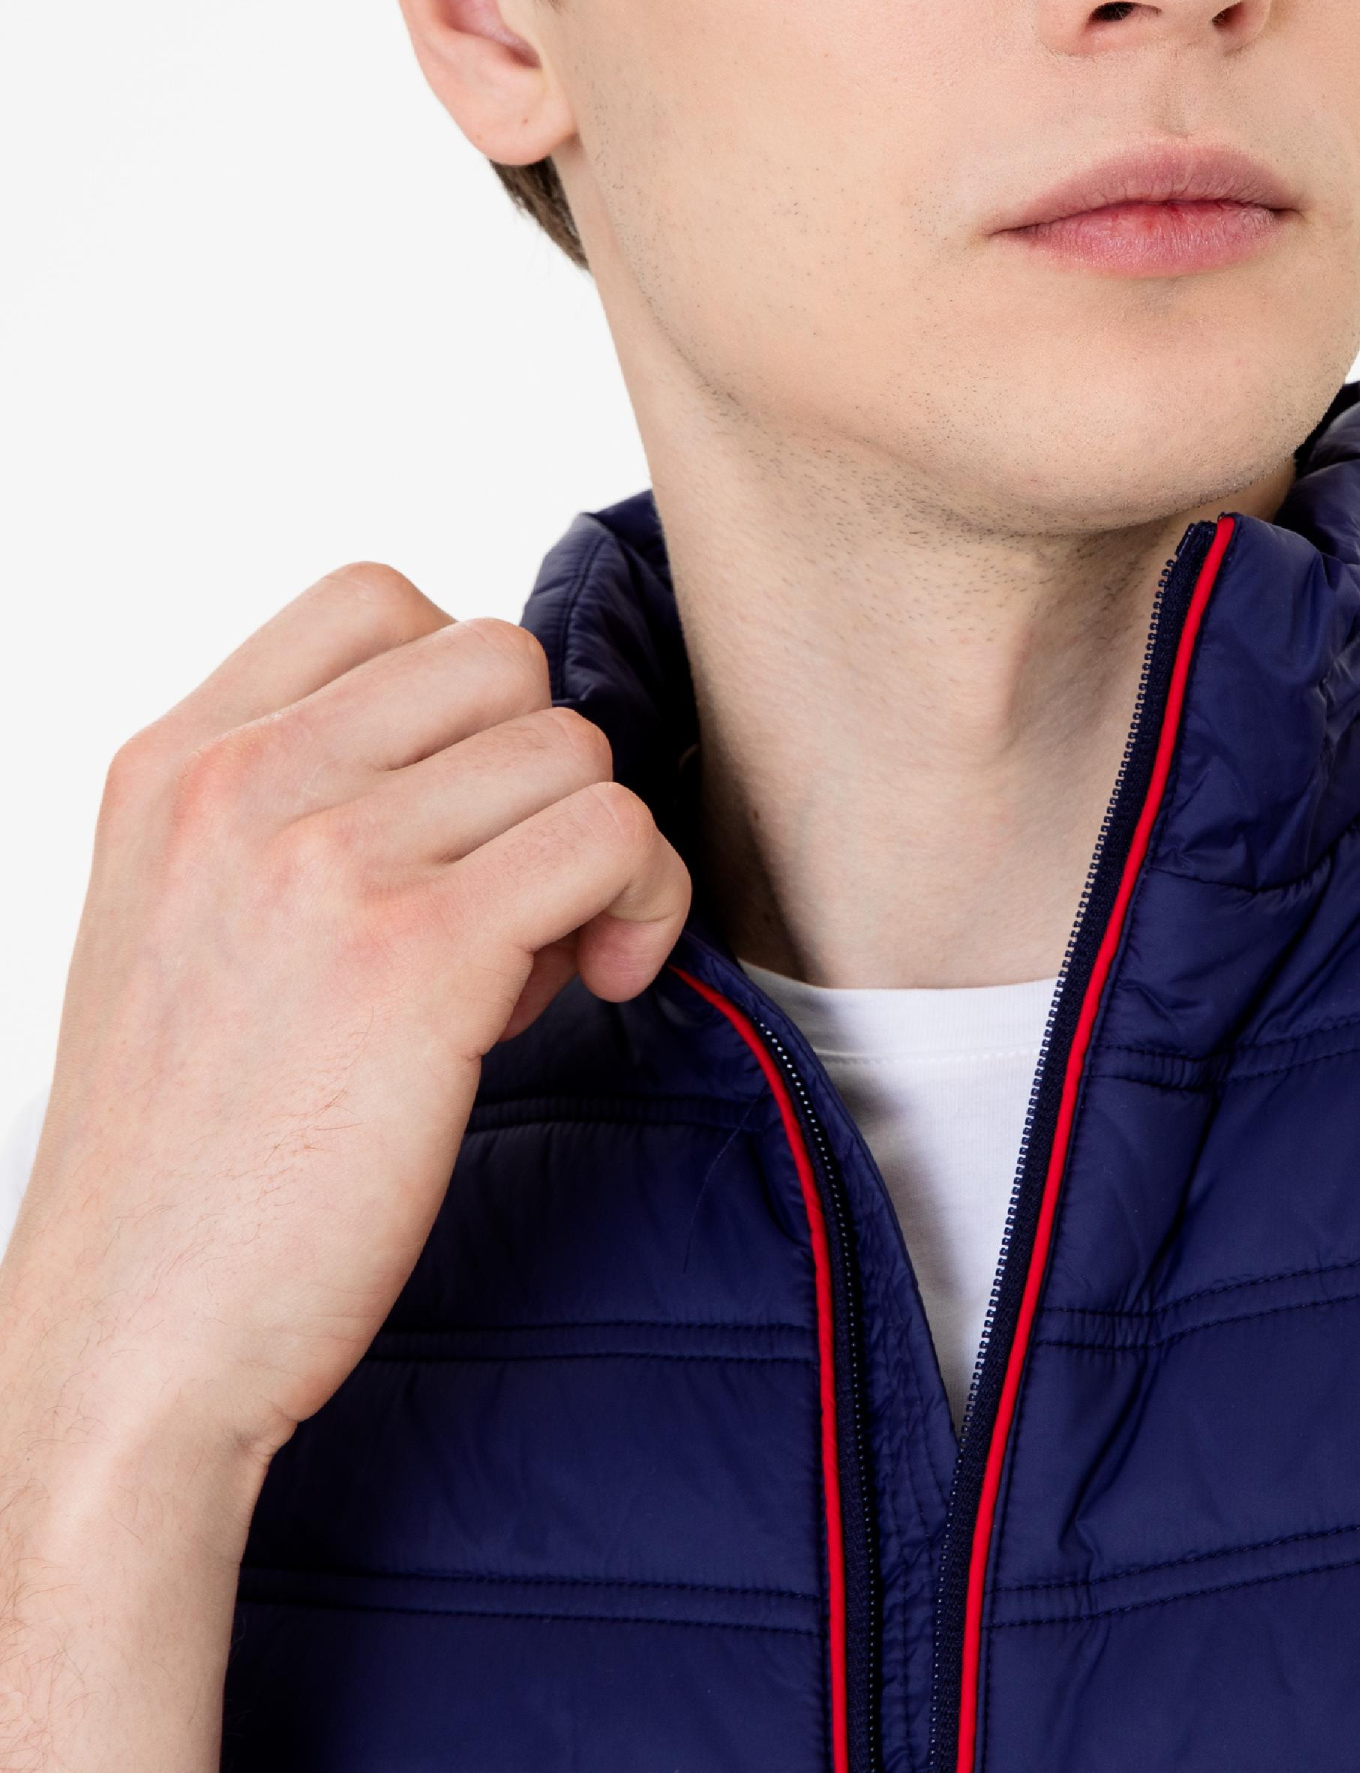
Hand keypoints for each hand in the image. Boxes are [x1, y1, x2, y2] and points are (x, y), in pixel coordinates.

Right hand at [0, 564, 688, 1772]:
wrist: (133, 1346)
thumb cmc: (191, 1155)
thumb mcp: (185, 922)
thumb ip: (300, 806)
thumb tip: (497, 755)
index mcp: (172, 762)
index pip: (377, 596)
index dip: (463, 700)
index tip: (460, 816)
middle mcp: (238, 783)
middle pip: (502, 662)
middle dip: (538, 777)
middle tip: (509, 904)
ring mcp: (324, 859)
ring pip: (574, 747)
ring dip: (595, 853)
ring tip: (532, 968)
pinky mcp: (418, 954)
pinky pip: (612, 835)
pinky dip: (641, 903)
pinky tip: (595, 987)